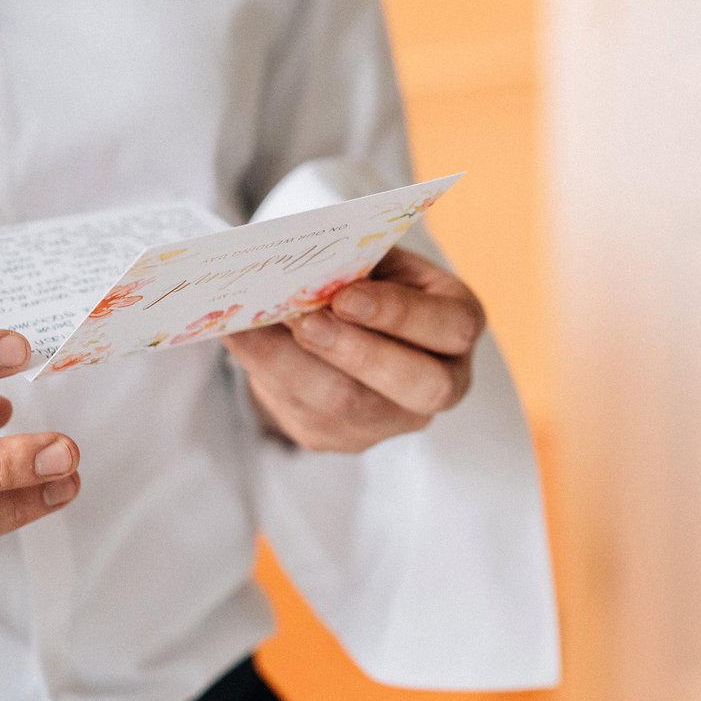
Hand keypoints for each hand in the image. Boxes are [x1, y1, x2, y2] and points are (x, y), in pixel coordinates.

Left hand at [225, 247, 484, 452]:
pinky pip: (306, 417)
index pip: (448, 327)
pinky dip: (268, 377)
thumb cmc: (367, 279)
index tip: (344, 296)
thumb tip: (299, 269)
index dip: (399, 314)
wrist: (345, 323)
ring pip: (348, 409)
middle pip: (416, 385)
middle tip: (304, 322)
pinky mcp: (344, 440)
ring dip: (295, 365)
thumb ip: (353, 263)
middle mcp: (442, 382)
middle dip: (355, 353)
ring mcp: (394, 421)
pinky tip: (242, 344)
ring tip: (252, 329)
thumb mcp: (374, 260)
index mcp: (458, 324)